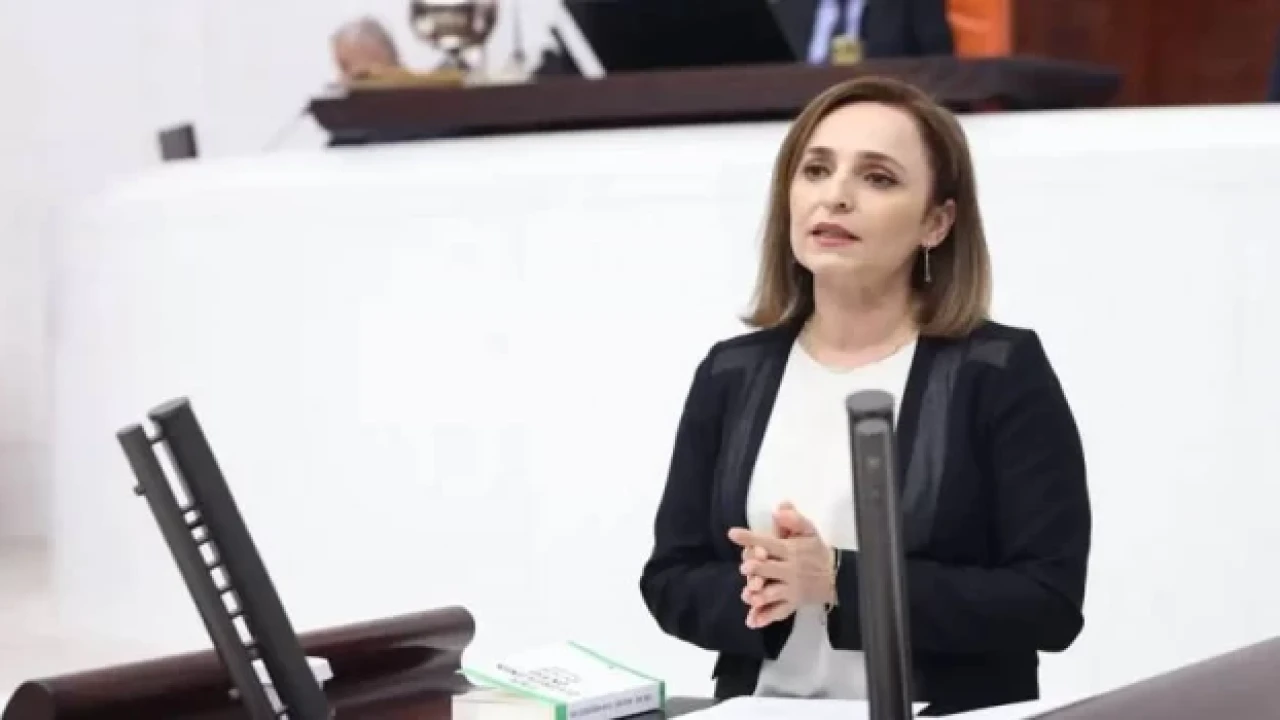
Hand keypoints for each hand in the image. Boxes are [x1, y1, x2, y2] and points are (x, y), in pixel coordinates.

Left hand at [728, 504, 835, 628]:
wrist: (837, 578)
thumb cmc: (817, 552)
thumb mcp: (810, 531)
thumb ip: (795, 519)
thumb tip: (780, 507)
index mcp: (790, 551)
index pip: (769, 543)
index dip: (751, 538)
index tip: (733, 534)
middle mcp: (789, 571)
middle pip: (771, 570)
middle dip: (758, 569)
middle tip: (745, 568)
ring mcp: (791, 590)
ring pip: (774, 594)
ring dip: (760, 595)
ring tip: (748, 595)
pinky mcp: (792, 604)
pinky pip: (779, 612)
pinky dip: (765, 618)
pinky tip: (751, 622)